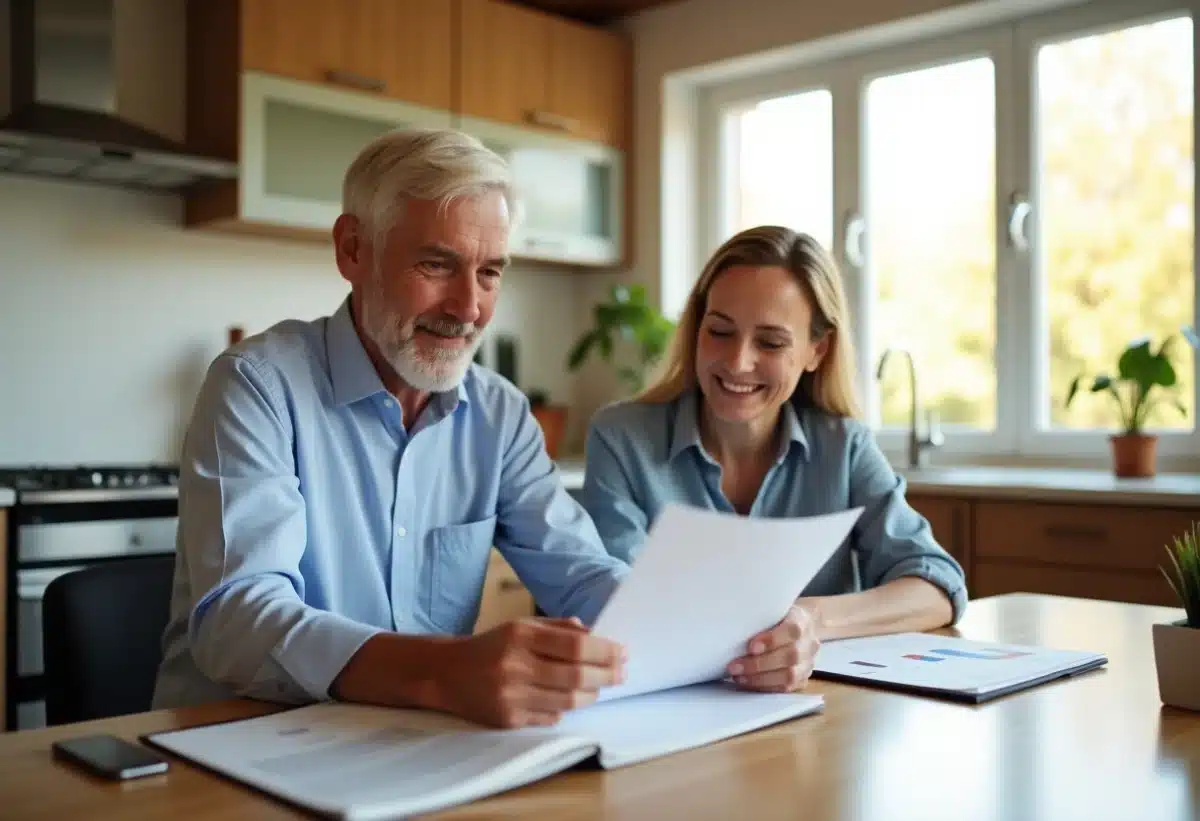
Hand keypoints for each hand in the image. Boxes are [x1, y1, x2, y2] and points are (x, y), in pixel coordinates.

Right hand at [437, 617, 625, 727]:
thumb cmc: (493, 646)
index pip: (575, 646)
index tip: (623, 652)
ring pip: (568, 701)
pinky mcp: (507, 719)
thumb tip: (596, 635)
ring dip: (591, 695)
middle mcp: (515, 665)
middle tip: (621, 672)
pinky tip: (569, 699)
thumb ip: (559, 628)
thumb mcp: (522, 625)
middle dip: (606, 675)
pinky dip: (565, 708)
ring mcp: (511, 695)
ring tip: (600, 687)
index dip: (605, 651)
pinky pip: (550, 716)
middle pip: (576, 676)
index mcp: (521, 635)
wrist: (446, 673)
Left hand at [726, 605, 819, 692]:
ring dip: (760, 679)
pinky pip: (786, 688)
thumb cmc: (779, 617)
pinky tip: (748, 682)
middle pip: (790, 656)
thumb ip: (759, 618)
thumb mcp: (772, 609)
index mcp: (802, 621)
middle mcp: (809, 643)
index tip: (751, 646)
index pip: (792, 630)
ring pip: (789, 676)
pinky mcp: (803, 678)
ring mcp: (808, 663)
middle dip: (758, 664)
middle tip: (734, 666)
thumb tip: (732, 629)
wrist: (803, 626)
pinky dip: (765, 687)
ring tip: (738, 676)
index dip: (772, 640)